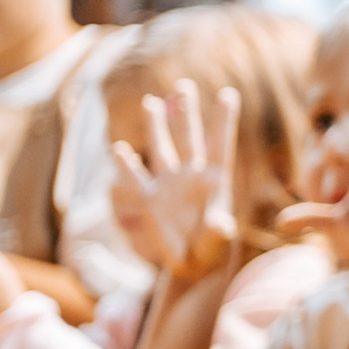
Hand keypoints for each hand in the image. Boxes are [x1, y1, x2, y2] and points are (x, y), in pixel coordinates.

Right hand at [111, 80, 240, 284]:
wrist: (193, 262)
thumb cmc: (212, 249)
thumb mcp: (219, 242)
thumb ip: (220, 232)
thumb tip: (222, 225)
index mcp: (216, 181)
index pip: (220, 145)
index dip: (223, 121)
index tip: (229, 94)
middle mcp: (192, 175)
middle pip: (189, 137)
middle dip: (186, 112)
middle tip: (185, 86)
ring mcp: (170, 184)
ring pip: (162, 148)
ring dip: (156, 127)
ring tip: (151, 103)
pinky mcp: (150, 199)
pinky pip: (137, 179)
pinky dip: (128, 167)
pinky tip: (119, 150)